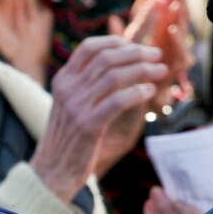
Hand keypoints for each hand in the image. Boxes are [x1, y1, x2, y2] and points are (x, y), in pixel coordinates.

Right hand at [30, 36, 166, 202]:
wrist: (51, 171)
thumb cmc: (68, 139)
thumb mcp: (70, 105)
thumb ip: (87, 85)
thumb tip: (118, 66)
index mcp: (62, 80)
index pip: (90, 48)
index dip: (116, 42)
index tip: (137, 46)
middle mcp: (67, 89)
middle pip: (106, 58)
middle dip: (136, 53)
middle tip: (157, 55)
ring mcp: (76, 107)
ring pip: (114, 76)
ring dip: (142, 70)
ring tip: (160, 71)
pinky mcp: (88, 126)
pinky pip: (117, 102)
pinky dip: (137, 93)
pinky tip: (150, 92)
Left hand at [111, 0, 194, 109]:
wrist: (110, 135)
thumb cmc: (113, 100)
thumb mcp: (112, 66)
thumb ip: (117, 42)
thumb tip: (115, 18)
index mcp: (145, 47)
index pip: (153, 13)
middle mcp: (160, 54)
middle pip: (170, 17)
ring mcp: (166, 68)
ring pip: (178, 35)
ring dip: (175, 14)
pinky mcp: (170, 83)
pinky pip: (177, 60)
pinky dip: (174, 43)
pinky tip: (170, 28)